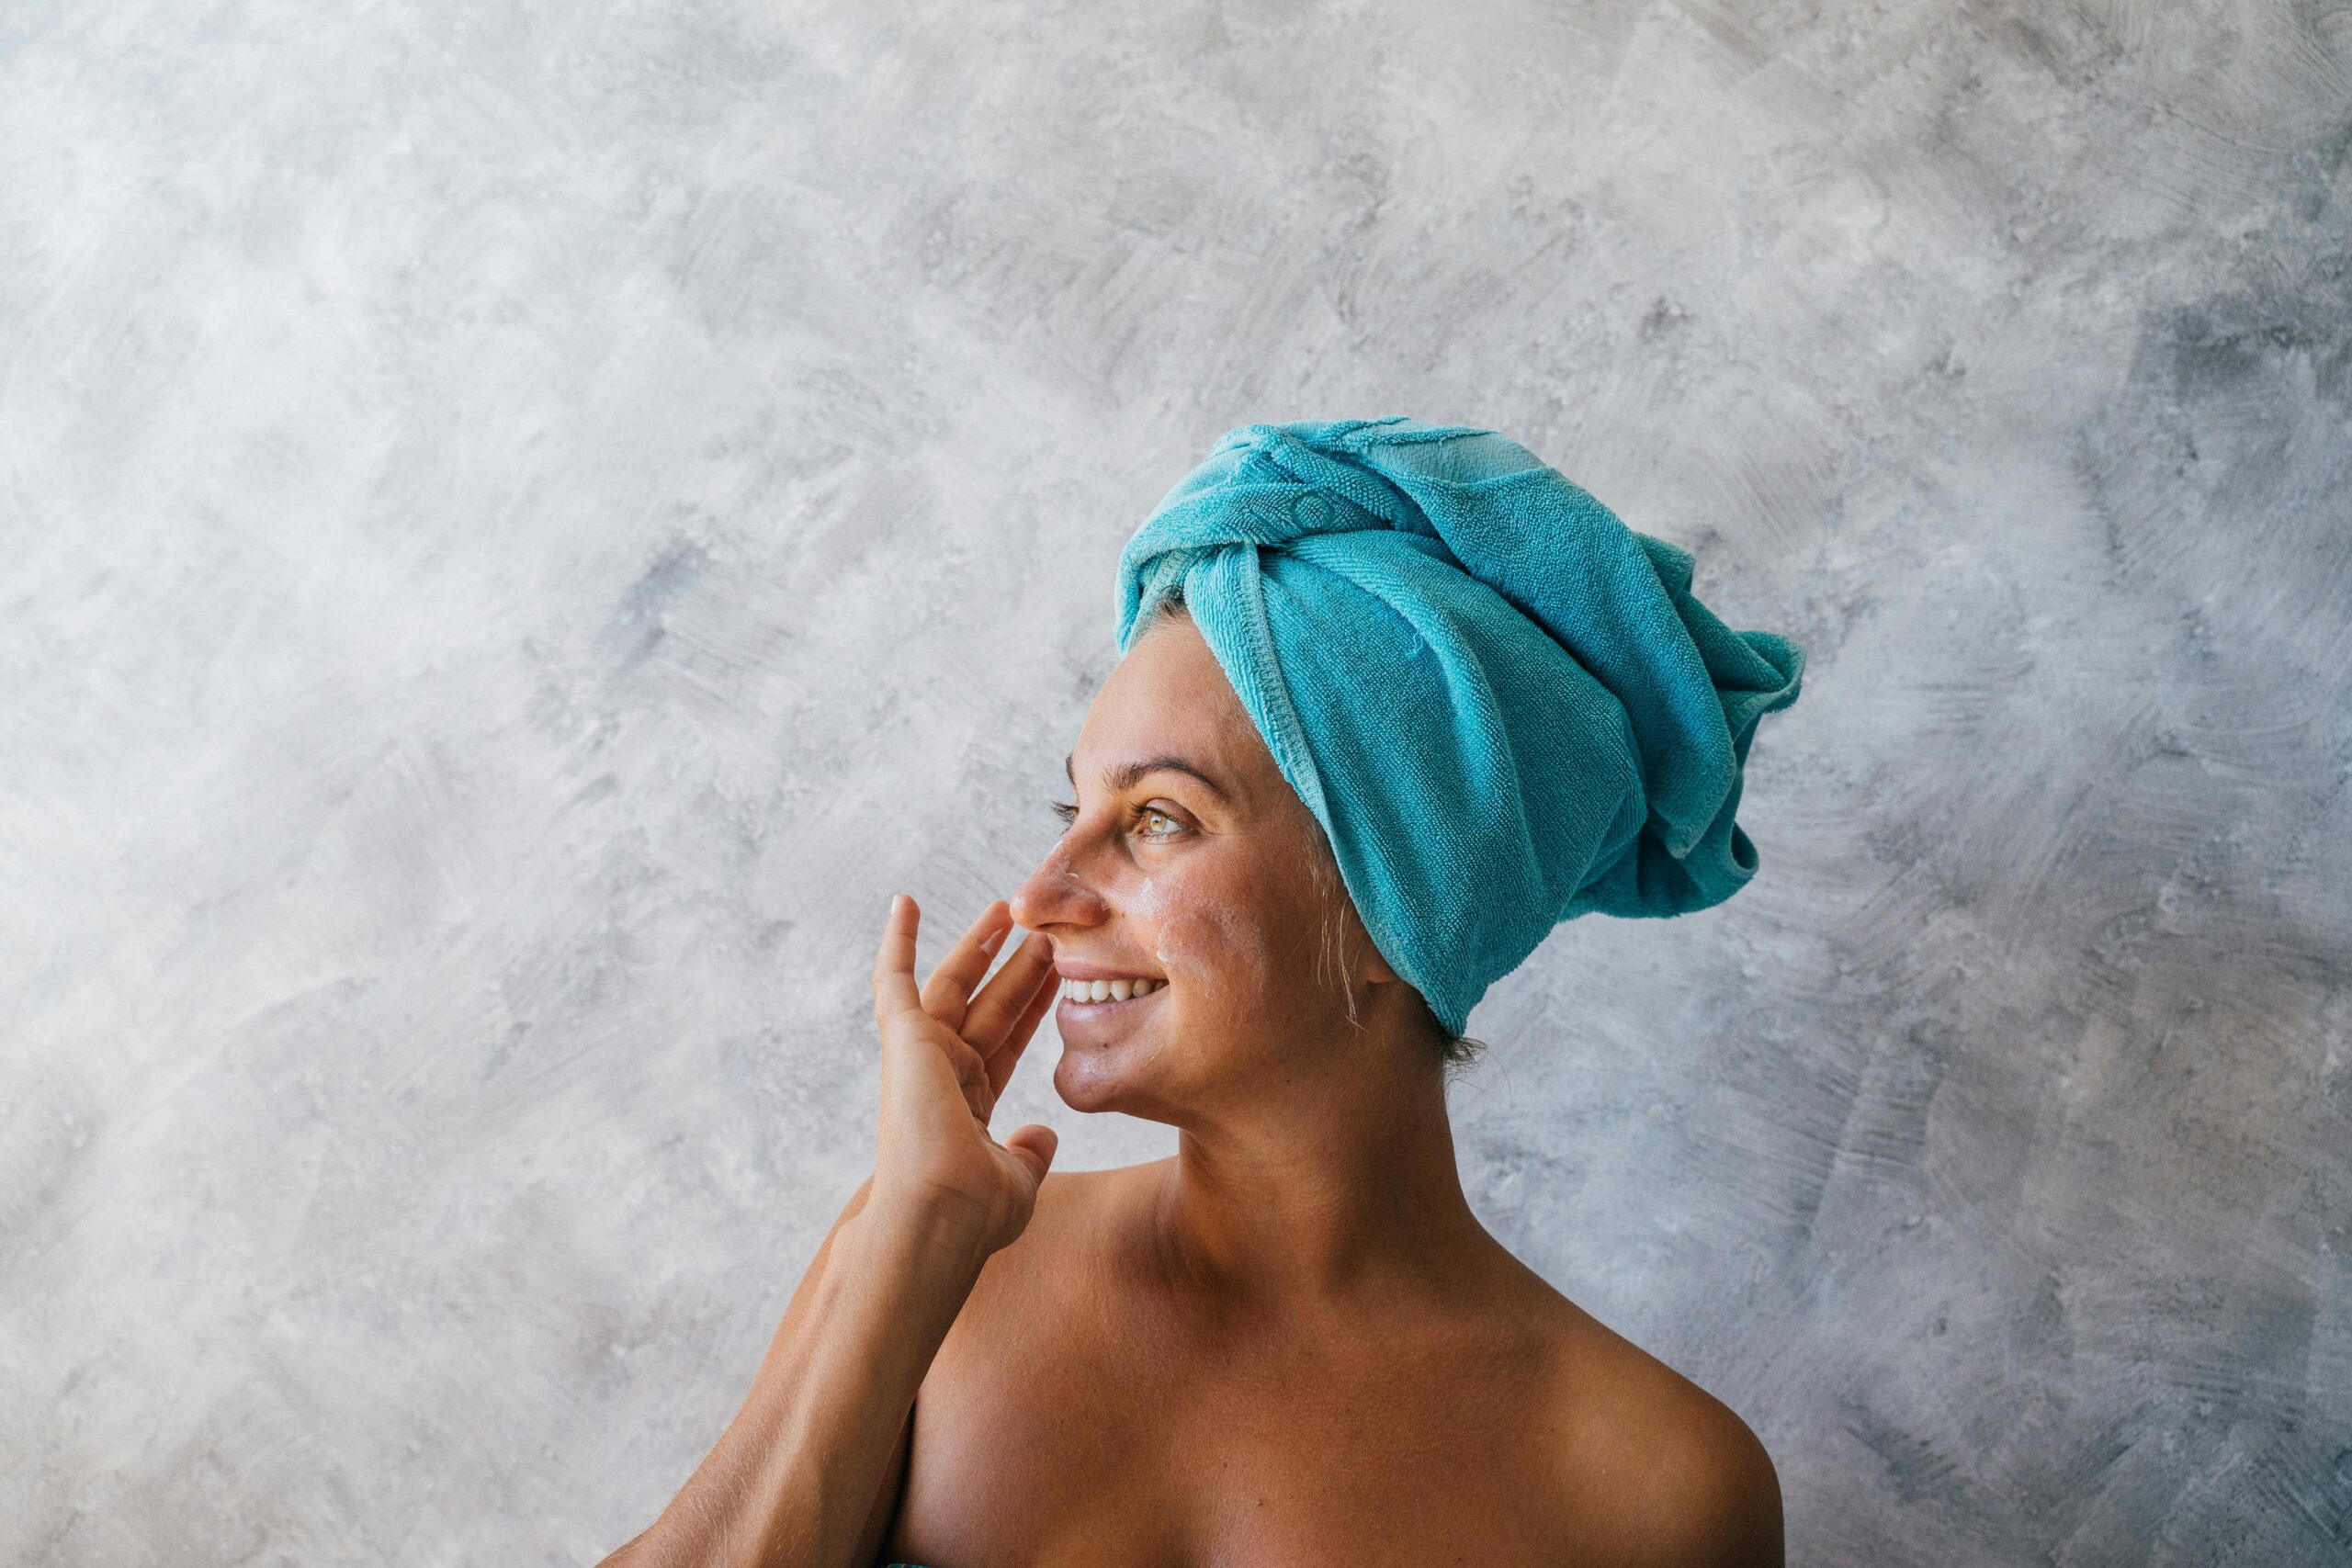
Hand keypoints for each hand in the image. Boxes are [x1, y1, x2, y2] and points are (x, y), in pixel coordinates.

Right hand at [868, 893, 1060, 1254]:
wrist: (940, 1219)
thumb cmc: (974, 1213)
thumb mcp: (1018, 1179)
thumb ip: (1028, 1151)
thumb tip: (1039, 1136)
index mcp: (970, 1105)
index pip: (1008, 1041)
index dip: (1032, 1006)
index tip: (1059, 971)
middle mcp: (944, 1076)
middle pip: (988, 1006)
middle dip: (1018, 968)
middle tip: (1043, 930)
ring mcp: (922, 1057)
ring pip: (956, 987)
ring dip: (981, 948)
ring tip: (1008, 908)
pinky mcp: (903, 1041)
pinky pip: (893, 981)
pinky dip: (896, 941)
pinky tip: (904, 902)